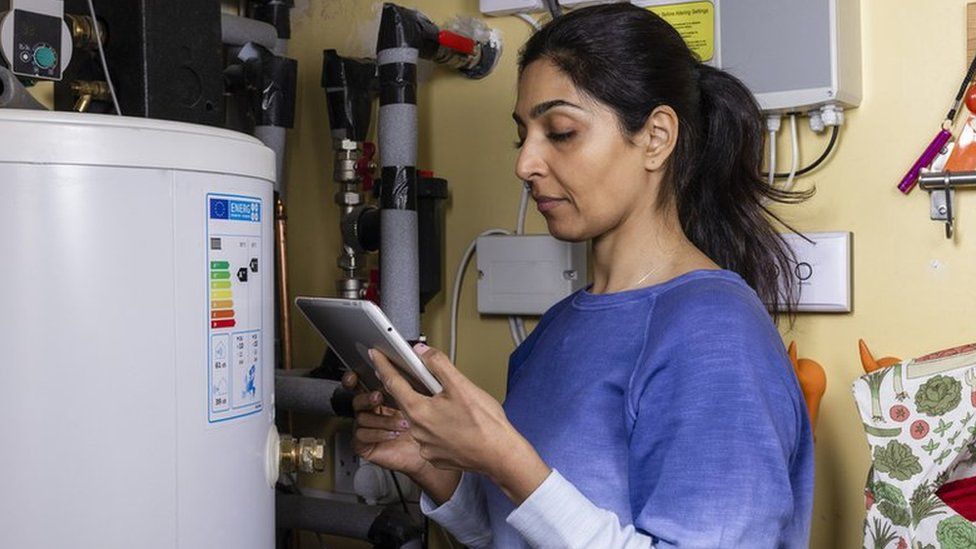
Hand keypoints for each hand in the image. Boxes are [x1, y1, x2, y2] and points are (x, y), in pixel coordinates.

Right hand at [342, 370, 424, 474]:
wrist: (424, 455)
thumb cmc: (421, 430)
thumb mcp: (415, 404)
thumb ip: (406, 388)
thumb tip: (405, 371)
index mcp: (378, 398)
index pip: (360, 384)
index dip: (354, 379)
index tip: (355, 376)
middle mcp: (370, 412)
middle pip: (357, 400)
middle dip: (367, 397)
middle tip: (379, 397)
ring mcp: (365, 428)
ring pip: (362, 418)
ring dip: (383, 420)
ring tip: (403, 424)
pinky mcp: (363, 445)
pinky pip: (362, 436)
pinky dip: (378, 434)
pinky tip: (393, 434)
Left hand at [370, 344, 550, 503]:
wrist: (500, 456)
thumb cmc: (485, 423)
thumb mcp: (462, 386)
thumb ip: (438, 365)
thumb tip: (421, 352)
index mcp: (420, 411)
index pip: (393, 383)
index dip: (384, 367)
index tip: (376, 356)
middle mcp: (418, 431)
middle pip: (406, 402)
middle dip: (408, 387)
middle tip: (414, 375)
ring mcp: (425, 447)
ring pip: (419, 420)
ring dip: (426, 408)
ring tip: (446, 403)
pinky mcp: (435, 457)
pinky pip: (429, 436)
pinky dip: (435, 426)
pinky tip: (451, 423)